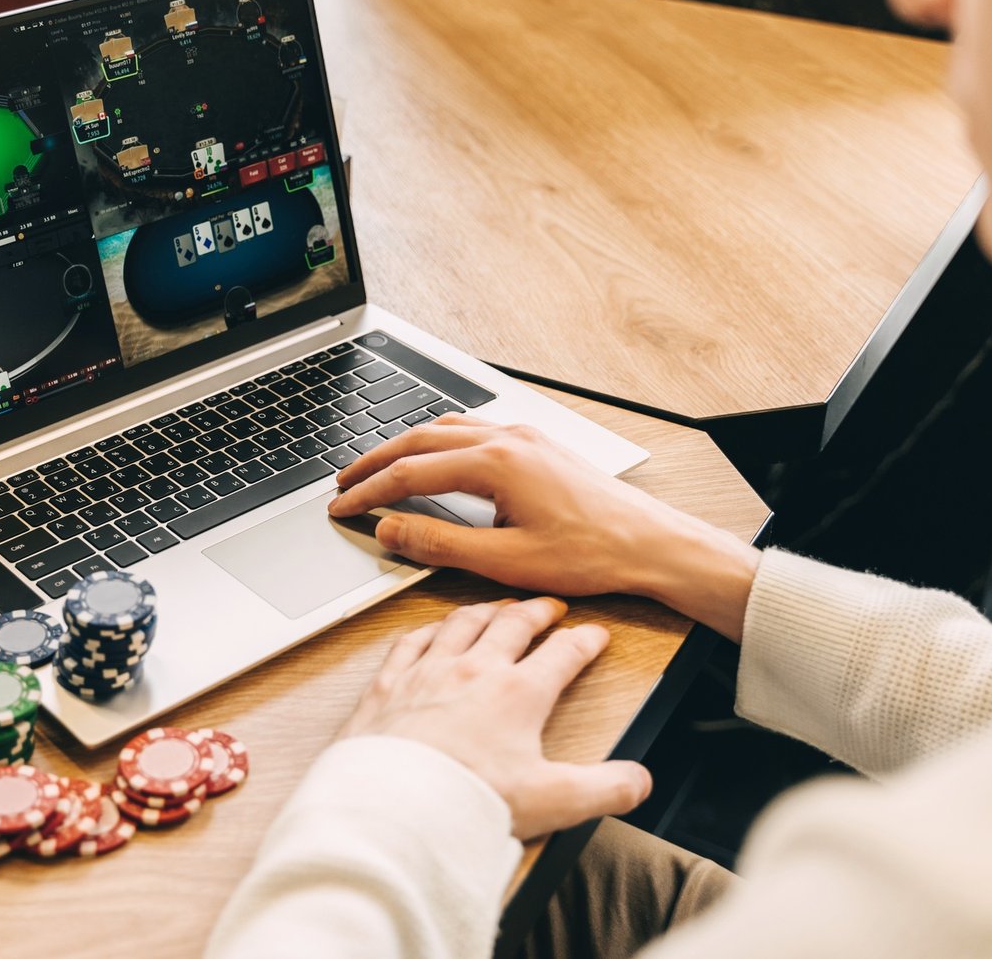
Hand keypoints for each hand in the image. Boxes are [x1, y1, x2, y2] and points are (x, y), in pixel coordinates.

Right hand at [327, 416, 759, 640]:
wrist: (650, 543)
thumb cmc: (590, 554)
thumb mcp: (505, 561)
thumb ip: (440, 545)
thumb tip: (392, 531)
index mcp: (496, 464)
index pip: (410, 474)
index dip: (368, 493)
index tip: (341, 508)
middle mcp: (507, 439)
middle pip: (419, 440)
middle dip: (375, 462)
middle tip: (343, 484)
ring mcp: (524, 437)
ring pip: (445, 430)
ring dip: (405, 448)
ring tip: (378, 470)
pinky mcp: (537, 446)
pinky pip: (472, 431)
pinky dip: (438, 443)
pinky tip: (433, 460)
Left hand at [339, 596, 650, 839]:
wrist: (395, 806)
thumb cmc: (466, 802)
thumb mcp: (552, 801)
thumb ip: (604, 789)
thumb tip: (637, 781)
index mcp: (518, 694)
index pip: (563, 654)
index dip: (585, 641)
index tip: (596, 634)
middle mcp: (473, 671)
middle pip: (512, 625)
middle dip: (536, 611)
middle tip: (549, 607)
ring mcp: (428, 673)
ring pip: (462, 623)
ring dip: (485, 610)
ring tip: (497, 607)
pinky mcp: (389, 685)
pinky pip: (411, 641)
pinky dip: (428, 629)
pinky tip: (430, 630)